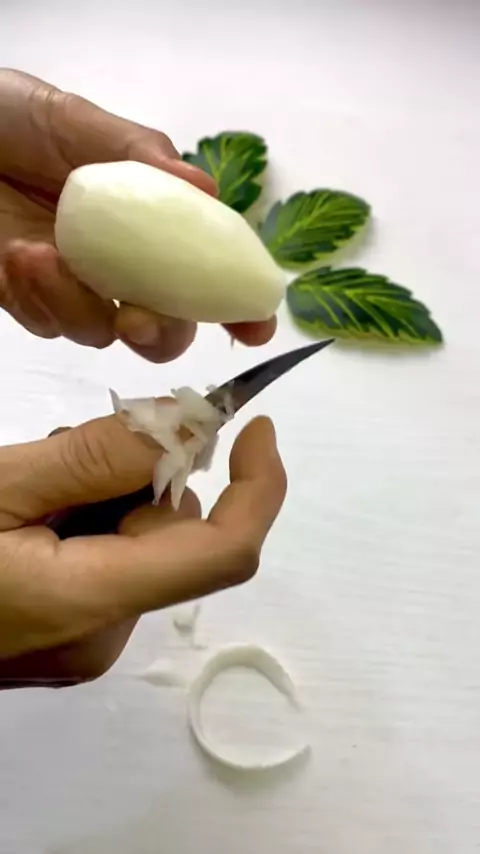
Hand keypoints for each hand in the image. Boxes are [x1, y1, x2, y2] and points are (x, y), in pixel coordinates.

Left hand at [0, 69, 275, 359]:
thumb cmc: (15, 119)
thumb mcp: (79, 122)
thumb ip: (139, 157)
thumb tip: (207, 191)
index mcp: (147, 225)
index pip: (202, 272)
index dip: (235, 304)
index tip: (258, 323)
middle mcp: (119, 266)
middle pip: (163, 328)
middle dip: (162, 333)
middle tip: (137, 318)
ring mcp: (73, 288)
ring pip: (100, 334)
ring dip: (79, 305)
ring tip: (43, 254)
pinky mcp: (28, 299)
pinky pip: (46, 322)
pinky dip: (38, 296)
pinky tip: (21, 255)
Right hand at [0, 411, 285, 687]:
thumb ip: (97, 457)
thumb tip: (190, 424)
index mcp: (91, 602)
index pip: (223, 550)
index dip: (258, 485)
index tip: (254, 423)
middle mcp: (105, 635)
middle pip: (172, 535)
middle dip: (141, 475)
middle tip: (65, 446)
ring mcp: (85, 641)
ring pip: (140, 544)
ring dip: (108, 496)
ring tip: (31, 484)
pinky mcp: (68, 635)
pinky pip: (109, 563)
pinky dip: (89, 523)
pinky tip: (31, 514)